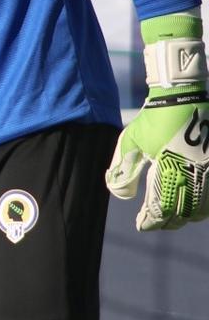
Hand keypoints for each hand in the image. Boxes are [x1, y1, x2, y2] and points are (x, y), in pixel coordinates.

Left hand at [106, 12, 208, 230]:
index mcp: (170, 168)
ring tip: (173, 216)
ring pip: (202, 208)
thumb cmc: (153, 118)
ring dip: (187, 215)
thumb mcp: (131, 141)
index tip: (141, 225)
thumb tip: (120, 194)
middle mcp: (193, 172)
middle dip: (168, 221)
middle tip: (155, 222)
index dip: (151, 221)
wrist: (181, 94)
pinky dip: (203, 204)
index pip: (162, 208)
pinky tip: (192, 203)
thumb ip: (123, 169)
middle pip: (184, 213)